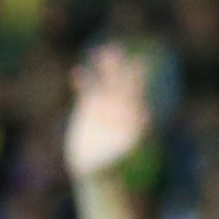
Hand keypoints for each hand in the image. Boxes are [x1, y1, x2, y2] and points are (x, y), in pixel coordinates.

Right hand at [64, 43, 152, 180]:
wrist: (93, 167)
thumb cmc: (110, 164)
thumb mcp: (121, 154)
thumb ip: (129, 142)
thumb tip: (142, 127)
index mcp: (131, 115)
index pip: (136, 93)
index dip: (137, 80)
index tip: (138, 66)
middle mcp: (120, 106)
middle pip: (122, 81)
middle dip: (121, 67)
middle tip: (118, 51)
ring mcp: (104, 104)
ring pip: (105, 80)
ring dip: (104, 67)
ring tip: (101, 53)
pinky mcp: (88, 105)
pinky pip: (86, 88)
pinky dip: (82, 80)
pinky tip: (77, 73)